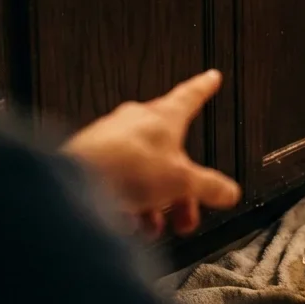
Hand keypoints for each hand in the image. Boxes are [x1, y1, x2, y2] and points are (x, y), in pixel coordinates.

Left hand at [63, 70, 241, 237]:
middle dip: (180, 187)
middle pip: (169, 152)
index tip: (211, 77)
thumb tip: (228, 191)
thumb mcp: (182, 181)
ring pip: (143, 172)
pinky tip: (129, 224)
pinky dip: (129, 202)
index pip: (190, 95)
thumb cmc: (126, 166)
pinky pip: (119, 181)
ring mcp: (112, 140)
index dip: (204, 87)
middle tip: (188, 212)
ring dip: (154, 202)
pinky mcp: (92, 161)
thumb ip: (209, 187)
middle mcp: (137, 122)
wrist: (76, 181)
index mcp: (164, 116)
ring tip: (153, 226)